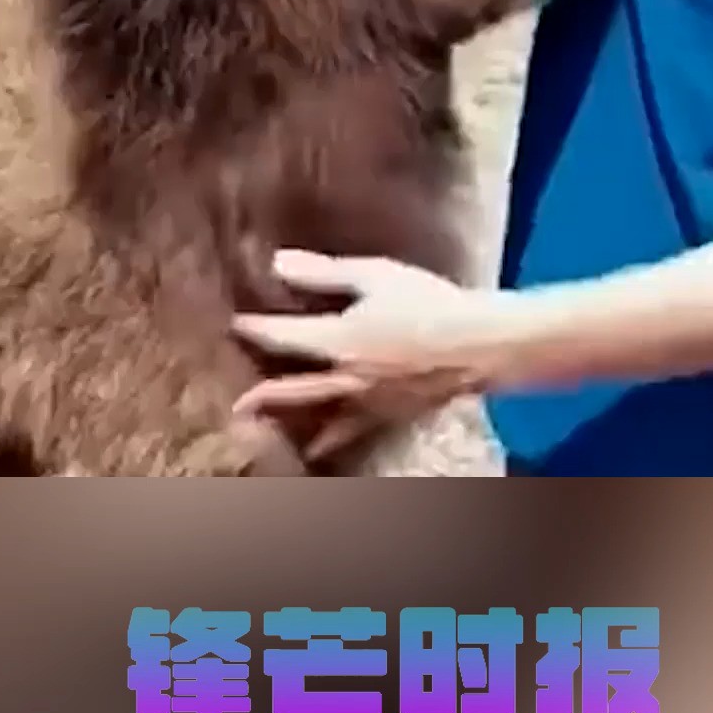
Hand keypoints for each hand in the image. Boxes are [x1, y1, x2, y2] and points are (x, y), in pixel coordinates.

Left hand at [232, 250, 513, 463]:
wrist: (476, 344)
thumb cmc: (427, 301)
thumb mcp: (375, 275)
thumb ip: (324, 272)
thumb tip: (278, 263)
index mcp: (338, 340)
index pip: (285, 337)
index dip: (258, 330)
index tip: (236, 324)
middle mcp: (346, 379)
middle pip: (292, 391)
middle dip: (263, 396)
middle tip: (236, 405)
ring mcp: (367, 402)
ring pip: (319, 416)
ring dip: (289, 422)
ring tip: (265, 429)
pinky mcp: (389, 414)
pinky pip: (352, 430)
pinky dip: (332, 439)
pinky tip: (322, 448)